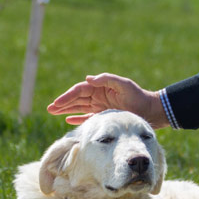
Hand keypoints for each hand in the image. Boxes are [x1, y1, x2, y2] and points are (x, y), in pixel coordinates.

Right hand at [47, 73, 168, 126]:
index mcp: (100, 87)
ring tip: (53, 112)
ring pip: (79, 107)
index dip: (68, 96)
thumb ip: (107, 79)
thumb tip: (89, 78)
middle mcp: (98, 96)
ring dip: (66, 110)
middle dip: (62, 103)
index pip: (80, 90)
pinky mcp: (103, 116)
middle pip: (76, 99)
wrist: (149, 110)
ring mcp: (100, 106)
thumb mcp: (124, 85)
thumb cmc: (137, 96)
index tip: (57, 103)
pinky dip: (77, 118)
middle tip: (49, 108)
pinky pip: (87, 117)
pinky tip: (68, 120)